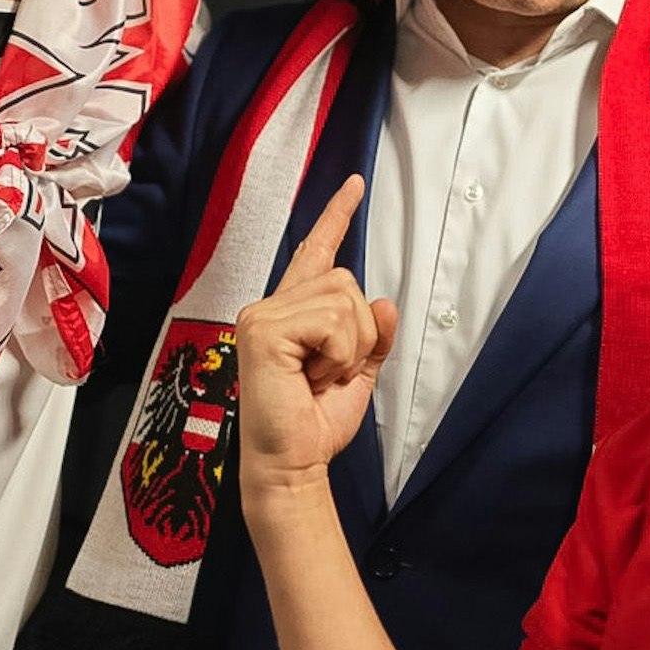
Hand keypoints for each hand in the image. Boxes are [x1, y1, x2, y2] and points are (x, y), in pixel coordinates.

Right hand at [234, 177, 395, 498]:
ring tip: (319, 376)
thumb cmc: (315, 424)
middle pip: (346, 280)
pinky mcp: (263, 329)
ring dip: (350, 345)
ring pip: (344, 298)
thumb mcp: (359, 372)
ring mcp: (263, 315)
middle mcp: (271, 305)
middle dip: (360, 331)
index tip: (355, 185)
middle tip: (330, 372)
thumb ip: (373, 336)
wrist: (293, 465)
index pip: (316, 252)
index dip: (336, 216)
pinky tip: (311, 376)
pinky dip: (338, 353)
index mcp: (292, 312)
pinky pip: (332, 321)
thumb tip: (386, 301)